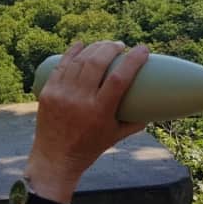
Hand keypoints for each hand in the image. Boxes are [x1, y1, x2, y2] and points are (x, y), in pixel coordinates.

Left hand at [27, 41, 148, 199]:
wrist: (55, 159)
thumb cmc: (89, 148)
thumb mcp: (115, 136)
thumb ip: (135, 122)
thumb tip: (154, 108)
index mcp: (99, 112)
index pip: (119, 78)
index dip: (133, 60)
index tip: (143, 49)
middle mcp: (79, 100)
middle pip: (97, 63)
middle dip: (111, 48)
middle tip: (120, 46)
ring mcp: (61, 94)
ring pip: (79, 61)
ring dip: (94, 48)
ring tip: (105, 45)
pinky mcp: (48, 92)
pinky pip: (61, 65)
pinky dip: (72, 52)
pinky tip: (81, 44)